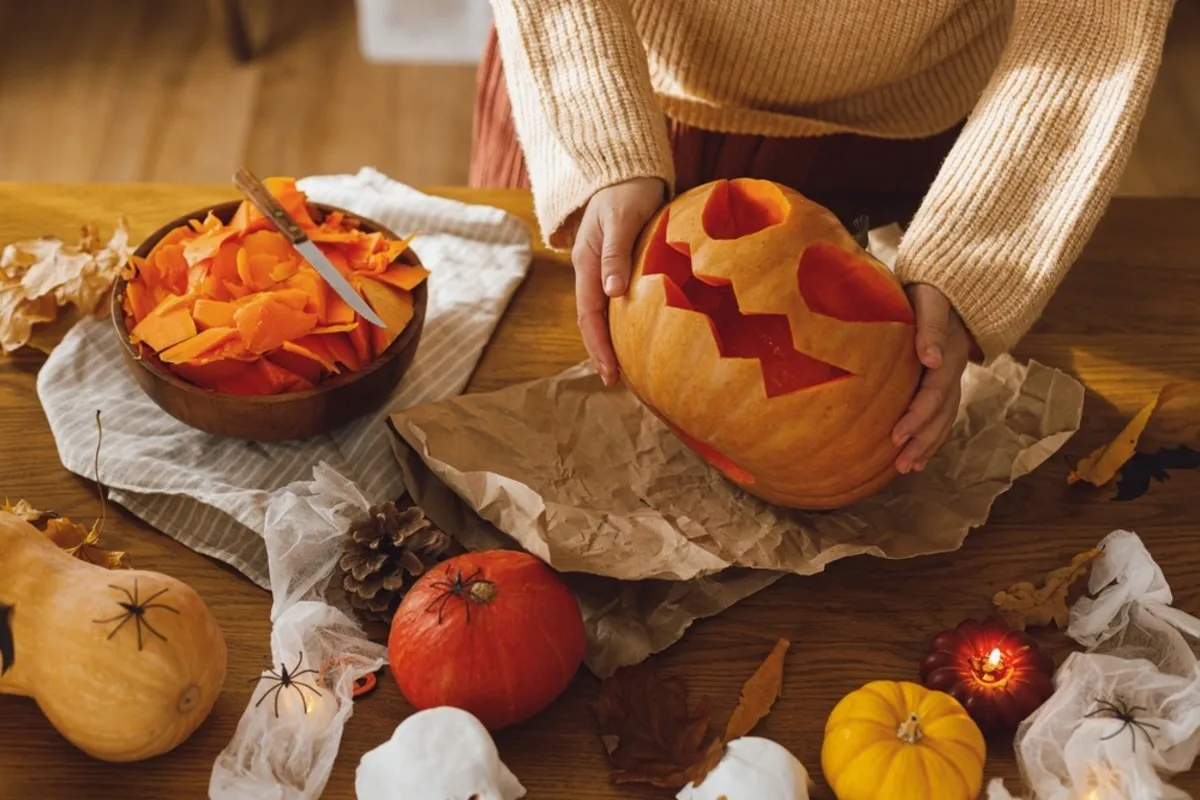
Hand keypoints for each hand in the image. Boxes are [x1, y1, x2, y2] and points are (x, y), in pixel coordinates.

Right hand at [572, 177, 666, 385]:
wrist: (628, 169)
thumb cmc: (627, 191)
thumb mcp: (621, 219)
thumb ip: (616, 254)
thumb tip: (612, 292)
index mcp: (587, 263)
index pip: (590, 314)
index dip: (598, 345)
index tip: (610, 373)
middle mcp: (592, 270)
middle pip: (593, 319)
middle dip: (601, 351)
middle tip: (616, 381)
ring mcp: (604, 268)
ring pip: (604, 312)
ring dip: (611, 339)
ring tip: (624, 367)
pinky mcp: (619, 265)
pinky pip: (618, 300)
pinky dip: (624, 322)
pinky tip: (635, 335)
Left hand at [890, 283, 972, 473]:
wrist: (948, 284)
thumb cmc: (931, 290)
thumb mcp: (930, 299)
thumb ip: (930, 326)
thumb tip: (930, 357)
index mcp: (949, 352)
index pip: (934, 392)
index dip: (917, 415)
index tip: (896, 435)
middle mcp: (953, 369)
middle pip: (941, 412)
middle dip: (922, 440)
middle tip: (901, 463)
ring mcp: (950, 377)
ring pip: (943, 418)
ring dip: (927, 444)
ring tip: (907, 468)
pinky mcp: (942, 381)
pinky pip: (940, 414)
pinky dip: (930, 437)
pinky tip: (917, 458)